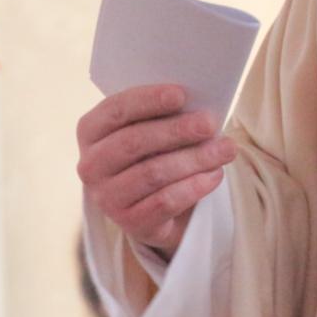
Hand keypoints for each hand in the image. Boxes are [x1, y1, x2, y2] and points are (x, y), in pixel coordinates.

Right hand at [76, 84, 235, 255]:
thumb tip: (201, 108)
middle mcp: (91, 164)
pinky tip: (215, 175)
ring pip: (153, 173)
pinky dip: (194, 187)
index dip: (148, 100)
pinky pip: (164, 202)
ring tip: (226, 149)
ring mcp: (106, 197)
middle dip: (177, 130)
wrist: (155, 204)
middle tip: (211, 123)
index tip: (181, 94)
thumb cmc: (157, 151)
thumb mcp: (154, 128)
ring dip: (194, 159)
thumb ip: (167, 114)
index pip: (116, 110)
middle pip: (134, 142)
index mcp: (91, 130)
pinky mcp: (128, 222)